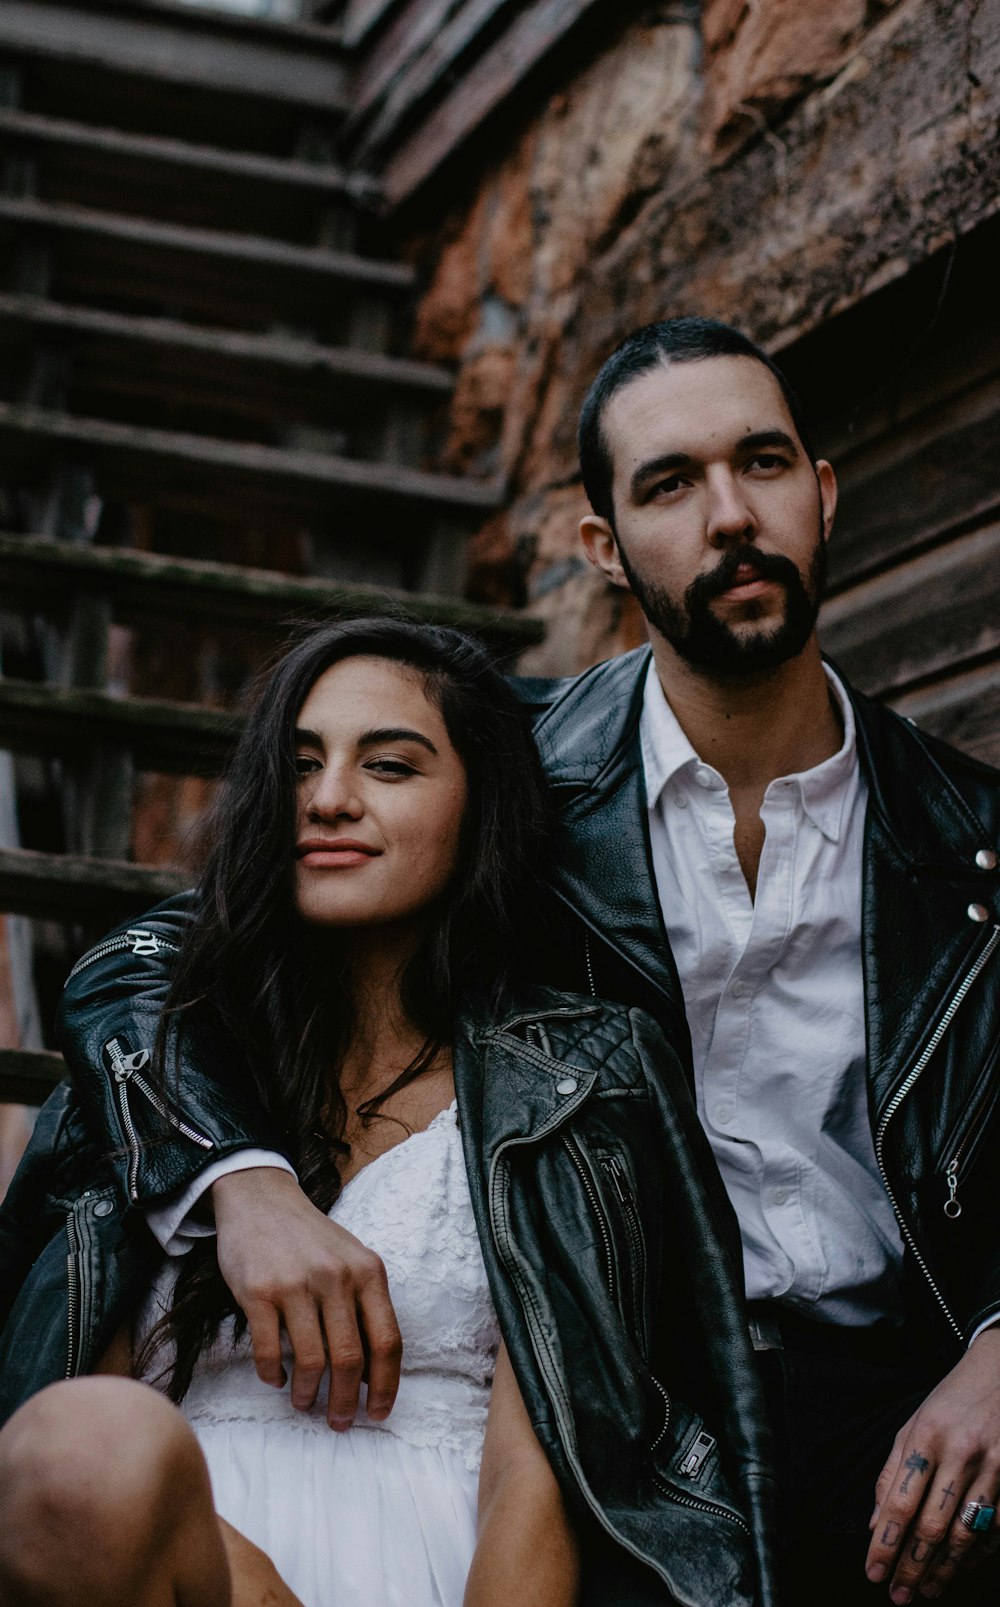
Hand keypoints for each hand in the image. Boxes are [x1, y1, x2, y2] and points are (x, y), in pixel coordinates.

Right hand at [211, 1166, 401, 1431]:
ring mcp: (296, 1284)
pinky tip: (276, 1379)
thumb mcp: (351, 1260)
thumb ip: (365, 1306)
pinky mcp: (259, 1292)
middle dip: (345, 1402)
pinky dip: (273, 1375)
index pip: (388, 1341)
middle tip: (338, 1422)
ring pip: (312, 1361)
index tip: (377, 1414)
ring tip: (304, 1403)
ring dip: (309, 1394)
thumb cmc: (311, 1239)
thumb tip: (371, 1374)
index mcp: (368, 1272)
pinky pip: (270, 1351)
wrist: (261, 1199)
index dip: (385, 1386)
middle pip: (350, 1359)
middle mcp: (336, 1277)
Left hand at [866, 1329, 999, 1601]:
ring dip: (944, 1569)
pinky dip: (978, 1553)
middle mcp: (960, 1453)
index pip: (898, 1501)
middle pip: (932, 1526)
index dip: (884, 1544)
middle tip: (898, 1595)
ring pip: (965, 1534)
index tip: (873, 1572)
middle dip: (911, 1566)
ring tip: (926, 1589)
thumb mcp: (913, 1424)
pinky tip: (961, 1567)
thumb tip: (875, 1522)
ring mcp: (994, 1468)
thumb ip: (893, 1472)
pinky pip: (997, 1528)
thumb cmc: (951, 1400)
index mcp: (925, 1436)